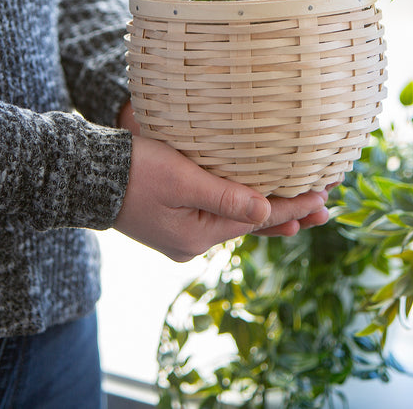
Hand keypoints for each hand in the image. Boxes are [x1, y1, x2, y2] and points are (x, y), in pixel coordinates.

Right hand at [116, 103, 329, 260]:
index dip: (293, 206)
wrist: (87, 175)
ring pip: (237, 220)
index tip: (324, 196)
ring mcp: (183, 233)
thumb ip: (226, 197)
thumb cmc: (134, 170)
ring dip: (269, 212)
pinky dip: (243, 208)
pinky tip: (257, 204)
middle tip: (325, 208)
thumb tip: (269, 214)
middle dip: (289, 214)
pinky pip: (220, 215)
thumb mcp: (183, 181)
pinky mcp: (174, 220)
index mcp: (197, 235)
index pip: (258, 220)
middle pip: (252, 226)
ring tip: (303, 211)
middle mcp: (193, 241)